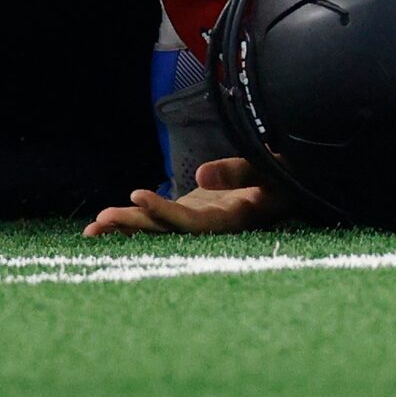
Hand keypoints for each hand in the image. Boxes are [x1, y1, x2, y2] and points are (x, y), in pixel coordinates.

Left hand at [81, 159, 284, 236]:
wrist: (303, 180)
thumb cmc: (294, 172)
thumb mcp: (274, 166)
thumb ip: (241, 171)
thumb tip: (200, 175)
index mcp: (235, 218)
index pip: (194, 221)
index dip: (165, 213)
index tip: (137, 197)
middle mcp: (215, 225)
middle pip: (169, 230)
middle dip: (133, 226)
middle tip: (98, 224)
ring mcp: (204, 219)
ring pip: (161, 227)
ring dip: (128, 227)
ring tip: (92, 229)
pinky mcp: (199, 210)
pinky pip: (163, 218)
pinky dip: (137, 218)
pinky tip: (108, 224)